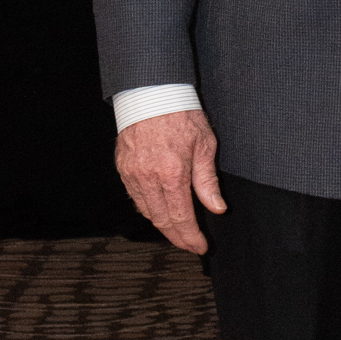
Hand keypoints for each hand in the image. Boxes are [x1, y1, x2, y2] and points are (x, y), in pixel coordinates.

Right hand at [115, 108, 225, 253]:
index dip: (191, 237)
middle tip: (190, 245)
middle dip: (177, 238)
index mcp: (172, 173)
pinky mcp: (123, 169)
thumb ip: (208, 180)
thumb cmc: (181, 114)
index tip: (200, 246)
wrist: (151, 93)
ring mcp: (132, 174)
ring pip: (147, 212)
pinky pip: (135, 198)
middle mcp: (148, 178)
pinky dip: (148, 209)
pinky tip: (160, 211)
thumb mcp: (205, 145)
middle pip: (162, 221)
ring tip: (178, 231)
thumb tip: (217, 208)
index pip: (181, 217)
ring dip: (163, 225)